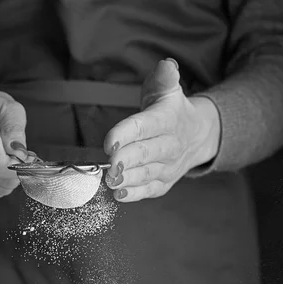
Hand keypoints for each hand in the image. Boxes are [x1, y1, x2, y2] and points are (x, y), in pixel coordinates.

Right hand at [0, 78, 28, 197]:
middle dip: (17, 170)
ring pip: (0, 189)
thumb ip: (15, 130)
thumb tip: (20, 155)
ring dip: (7, 176)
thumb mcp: (6, 106)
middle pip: (4, 181)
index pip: (0, 166)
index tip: (26, 157)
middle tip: (14, 153)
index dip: (20, 167)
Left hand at [104, 58, 220, 201]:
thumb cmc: (171, 111)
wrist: (197, 136)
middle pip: (145, 153)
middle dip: (126, 159)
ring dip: (127, 179)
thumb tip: (167, 66)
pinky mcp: (163, 183)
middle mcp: (169, 145)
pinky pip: (149, 190)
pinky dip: (134, 194)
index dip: (126, 133)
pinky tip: (120, 195)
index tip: (110, 141)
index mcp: (166, 120)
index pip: (144, 126)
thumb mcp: (167, 89)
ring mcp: (167, 167)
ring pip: (146, 174)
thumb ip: (164, 78)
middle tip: (110, 165)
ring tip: (111, 181)